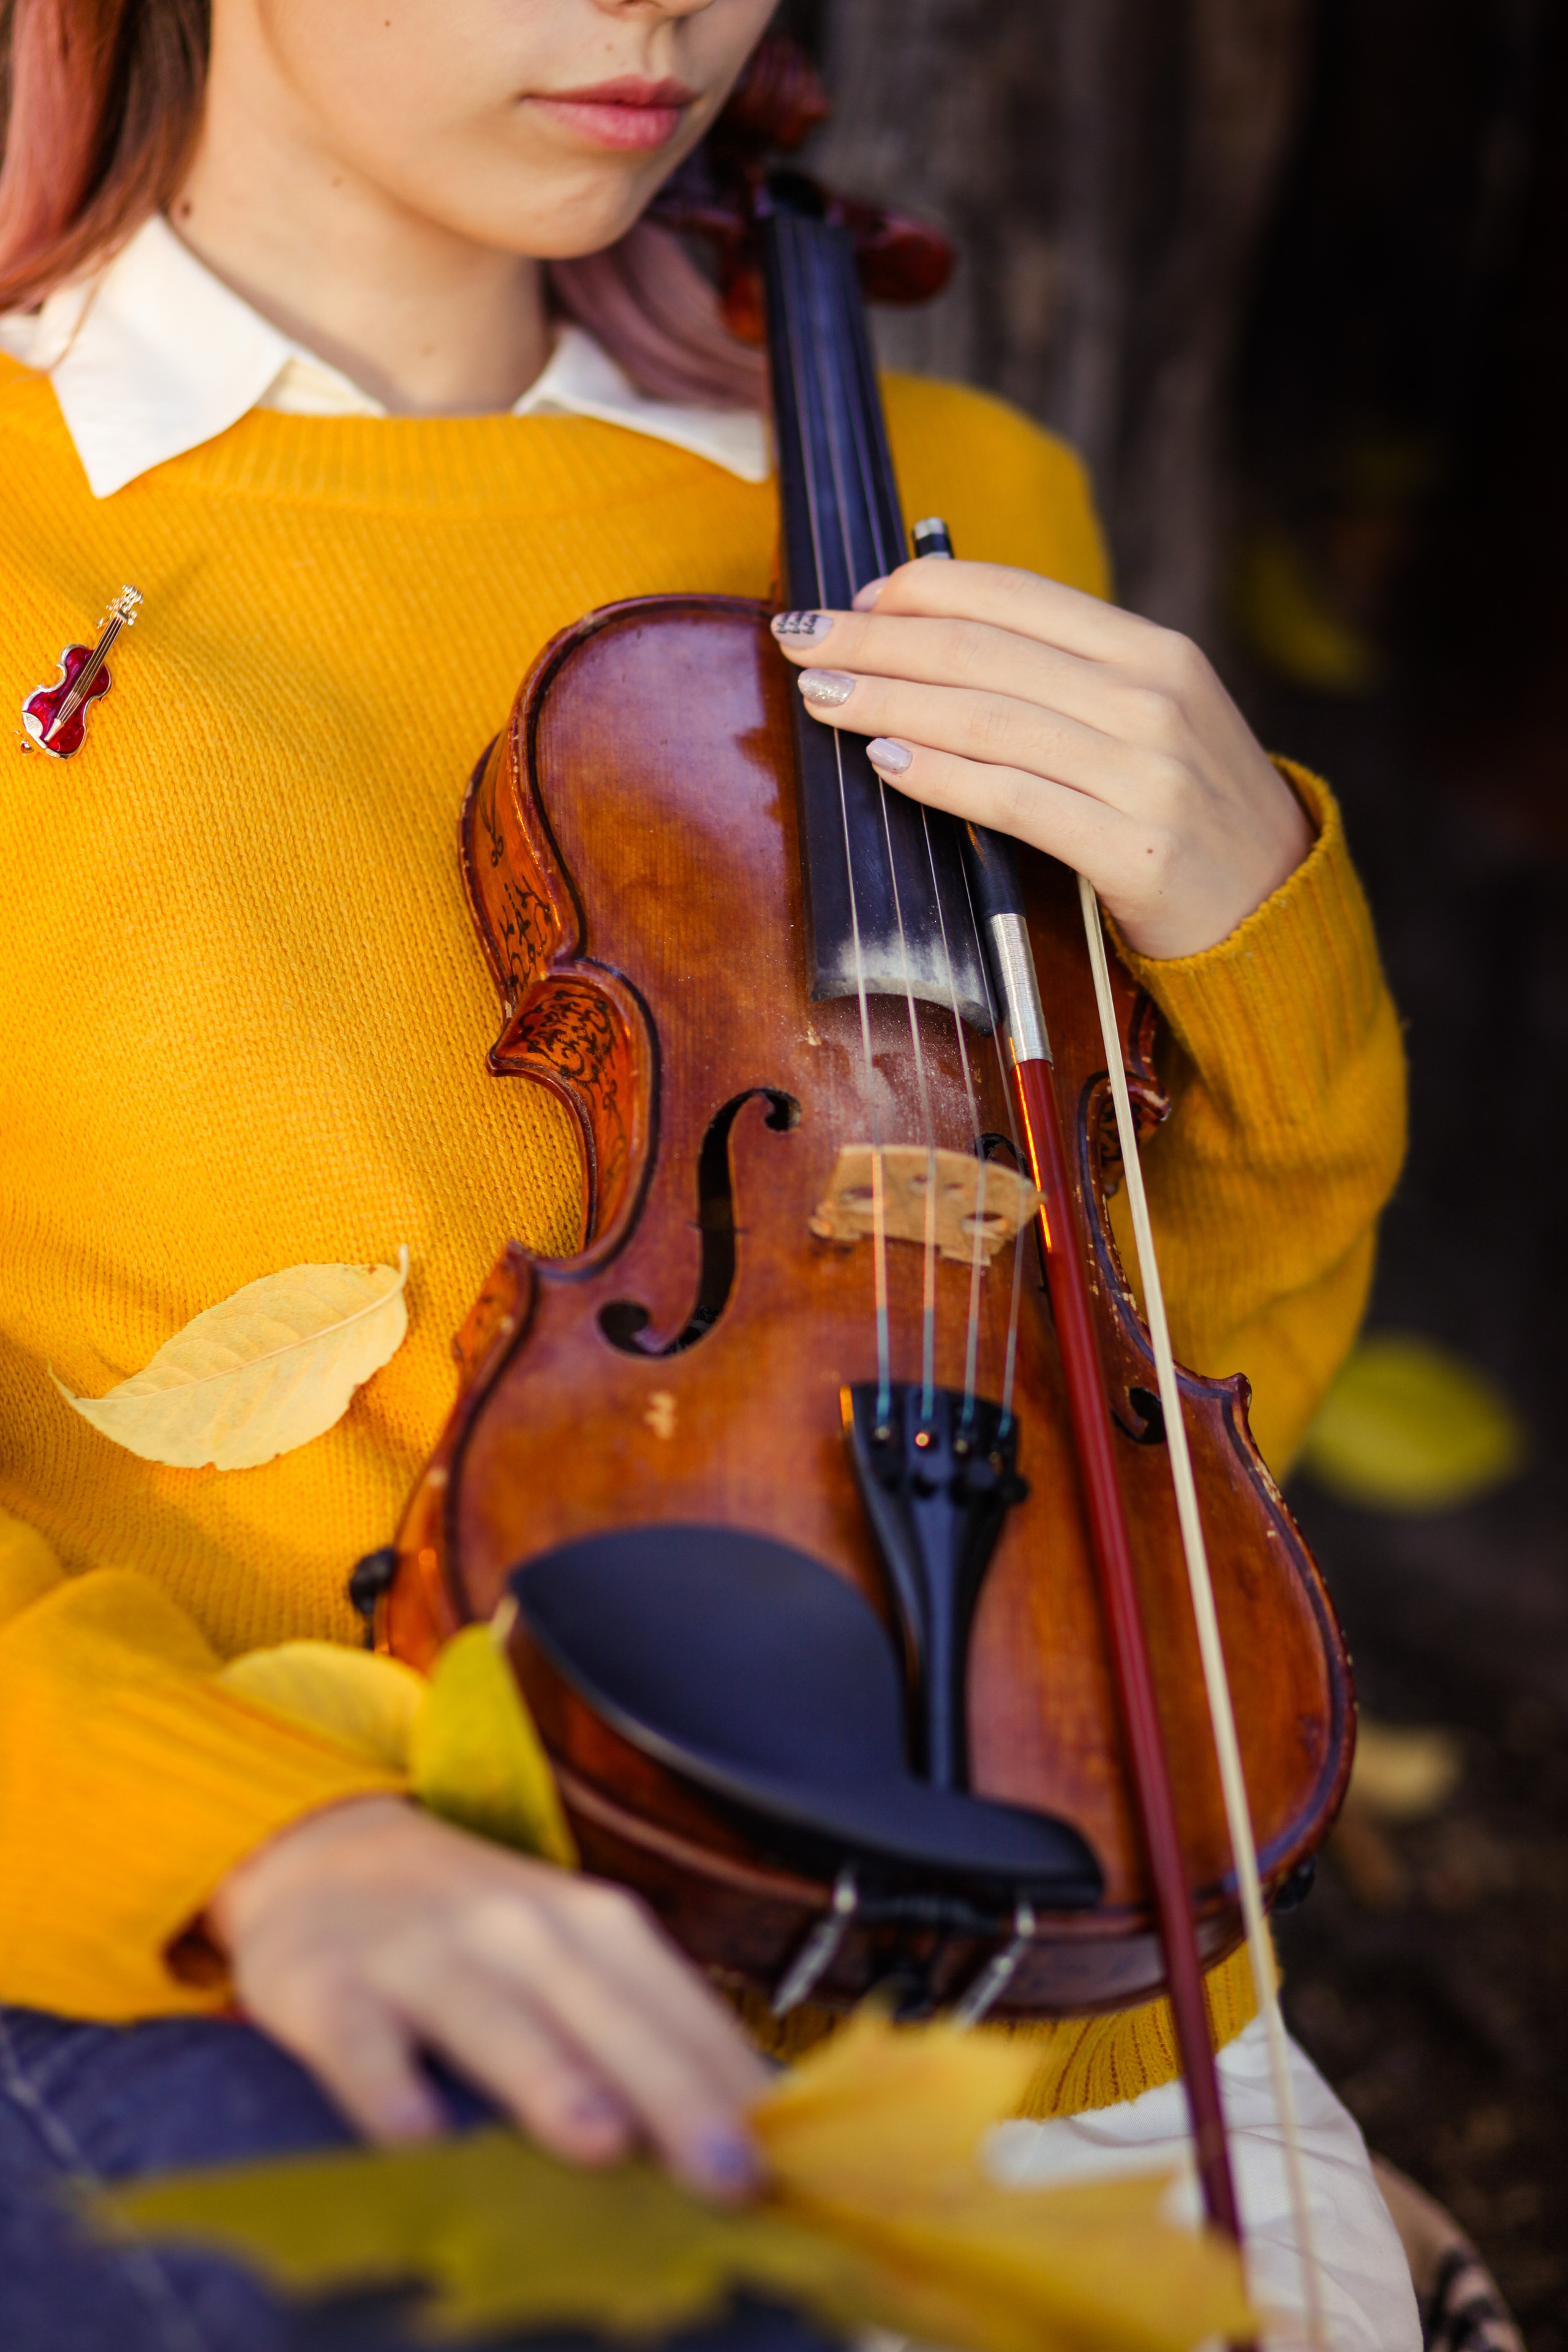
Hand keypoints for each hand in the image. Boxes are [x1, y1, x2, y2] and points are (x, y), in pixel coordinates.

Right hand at [207, 1797, 767, 2195]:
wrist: (324, 1850)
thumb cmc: (474, 1931)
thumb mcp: (568, 1959)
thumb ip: (647, 2034)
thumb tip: (751, 2134)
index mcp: (592, 1925)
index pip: (680, 2007)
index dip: (735, 2083)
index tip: (790, 2162)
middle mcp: (517, 1928)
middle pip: (607, 2012)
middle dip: (673, 2092)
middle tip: (729, 2172)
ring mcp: (422, 1953)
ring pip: (493, 2016)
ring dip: (548, 2077)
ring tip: (601, 2141)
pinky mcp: (327, 1984)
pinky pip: (359, 2037)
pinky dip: (385, 2082)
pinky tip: (413, 2134)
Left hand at [771, 562, 1310, 959]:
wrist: (1274, 911)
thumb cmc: (1185, 812)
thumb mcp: (1146, 719)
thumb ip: (1063, 678)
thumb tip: (938, 639)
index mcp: (1154, 651)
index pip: (1016, 595)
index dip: (923, 587)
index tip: (854, 597)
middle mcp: (1155, 699)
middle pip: (986, 652)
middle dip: (878, 639)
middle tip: (801, 636)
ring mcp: (1149, 774)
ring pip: (989, 719)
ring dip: (889, 699)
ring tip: (821, 695)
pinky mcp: (1136, 850)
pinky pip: (1015, 802)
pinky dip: (941, 775)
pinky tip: (883, 760)